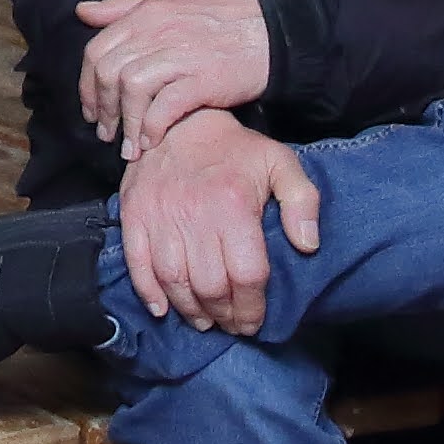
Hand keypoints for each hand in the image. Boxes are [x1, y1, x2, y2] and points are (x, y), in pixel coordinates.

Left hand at [77, 0, 273, 158]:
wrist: (276, 27)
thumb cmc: (223, 14)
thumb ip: (124, 6)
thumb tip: (83, 11)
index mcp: (146, 14)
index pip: (97, 50)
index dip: (87, 83)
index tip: (91, 108)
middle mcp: (157, 32)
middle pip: (108, 72)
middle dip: (101, 108)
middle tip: (105, 132)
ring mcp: (179, 56)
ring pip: (131, 89)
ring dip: (125, 123)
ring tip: (127, 146)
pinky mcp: (203, 79)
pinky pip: (165, 106)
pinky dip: (152, 127)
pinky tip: (151, 142)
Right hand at [115, 110, 319, 335]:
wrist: (183, 118)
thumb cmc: (235, 148)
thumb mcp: (281, 163)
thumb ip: (303, 201)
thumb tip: (308, 244)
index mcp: (233, 204)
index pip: (246, 275)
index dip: (252, 308)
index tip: (254, 321)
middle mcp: (195, 212)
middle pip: (210, 285)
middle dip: (224, 316)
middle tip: (231, 324)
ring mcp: (160, 214)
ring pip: (174, 280)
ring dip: (190, 310)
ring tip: (204, 320)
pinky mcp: (134, 212)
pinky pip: (137, 261)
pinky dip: (148, 291)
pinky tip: (163, 308)